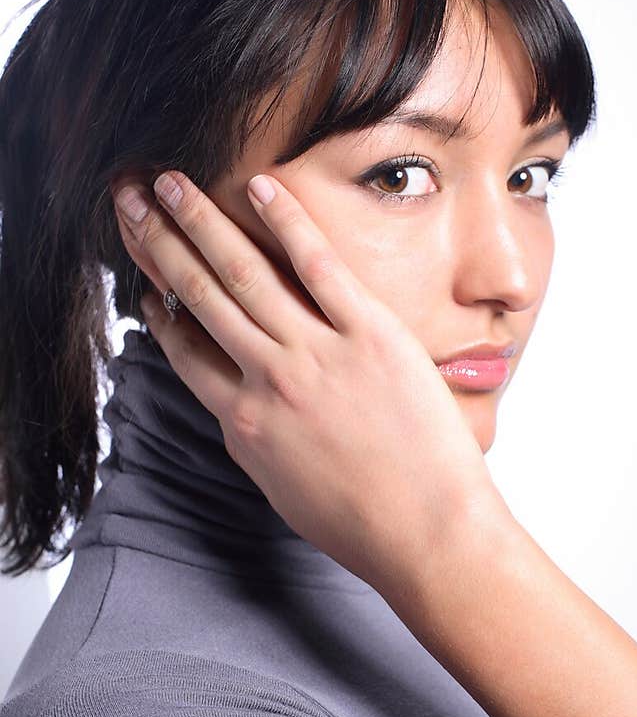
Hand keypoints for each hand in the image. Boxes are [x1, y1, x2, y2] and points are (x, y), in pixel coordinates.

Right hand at [110, 170, 508, 602]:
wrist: (427, 535)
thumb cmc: (364, 527)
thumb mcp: (287, 491)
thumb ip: (259, 442)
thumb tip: (246, 415)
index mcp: (244, 423)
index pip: (186, 352)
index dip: (162, 310)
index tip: (148, 283)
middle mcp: (269, 380)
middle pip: (200, 297)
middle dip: (158, 243)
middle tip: (128, 201)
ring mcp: (316, 353)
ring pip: (243, 272)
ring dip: (200, 220)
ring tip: (169, 181)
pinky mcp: (369, 334)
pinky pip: (318, 265)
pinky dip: (285, 221)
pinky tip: (259, 185)